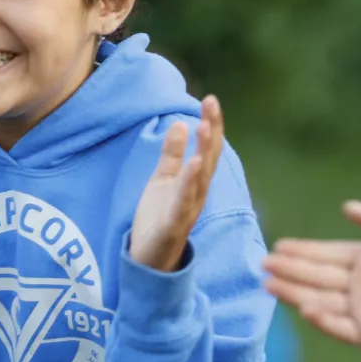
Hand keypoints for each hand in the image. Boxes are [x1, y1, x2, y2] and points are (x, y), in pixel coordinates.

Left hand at [129, 96, 224, 272]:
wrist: (148, 262)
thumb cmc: (158, 220)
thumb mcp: (162, 181)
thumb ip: (172, 155)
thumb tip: (181, 123)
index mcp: (195, 183)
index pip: (207, 149)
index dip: (211, 125)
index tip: (210, 99)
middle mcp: (197, 195)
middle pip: (208, 159)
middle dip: (212, 131)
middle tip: (212, 103)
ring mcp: (187, 211)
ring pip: (200, 178)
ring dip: (203, 152)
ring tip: (204, 126)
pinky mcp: (173, 226)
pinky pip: (183, 203)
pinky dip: (189, 184)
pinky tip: (193, 165)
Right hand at [263, 199, 360, 351]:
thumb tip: (346, 207)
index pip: (325, 255)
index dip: (301, 250)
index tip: (277, 245)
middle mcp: (359, 285)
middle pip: (316, 277)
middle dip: (289, 270)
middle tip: (263, 264)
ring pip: (320, 301)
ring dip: (295, 294)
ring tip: (270, 285)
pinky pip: (340, 328)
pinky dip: (322, 319)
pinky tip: (306, 307)